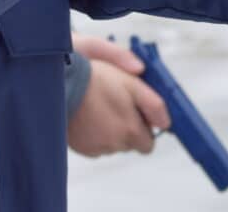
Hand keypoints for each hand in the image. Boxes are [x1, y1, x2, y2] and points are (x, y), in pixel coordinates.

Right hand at [67, 34, 170, 157]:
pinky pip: (95, 145)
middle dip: (129, 128)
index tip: (138, 114)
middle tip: (119, 105)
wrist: (61, 83)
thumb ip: (154, 104)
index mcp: (131, 131)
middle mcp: (115, 145)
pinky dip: (95, 134)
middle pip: (131, 144)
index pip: (148, 144)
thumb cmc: (97, 79)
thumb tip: (166, 122)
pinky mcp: (81, 148)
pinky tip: (90, 115)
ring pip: (113, 144)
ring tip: (101, 107)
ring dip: (111, 130)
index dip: (145, 128)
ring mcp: (96, 148)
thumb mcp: (132, 83)